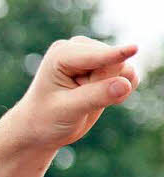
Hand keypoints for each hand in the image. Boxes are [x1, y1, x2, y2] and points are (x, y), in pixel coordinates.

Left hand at [10, 36, 137, 151]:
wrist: (41, 128)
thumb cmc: (46, 119)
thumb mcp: (68, 111)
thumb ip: (96, 96)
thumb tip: (126, 84)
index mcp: (62, 53)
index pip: (97, 56)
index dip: (115, 57)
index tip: (134, 49)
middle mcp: (79, 48)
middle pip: (114, 64)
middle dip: (105, 86)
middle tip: (78, 101)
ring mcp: (94, 56)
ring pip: (124, 70)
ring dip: (113, 90)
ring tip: (85, 99)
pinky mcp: (106, 67)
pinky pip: (129, 76)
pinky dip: (120, 91)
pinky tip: (98, 98)